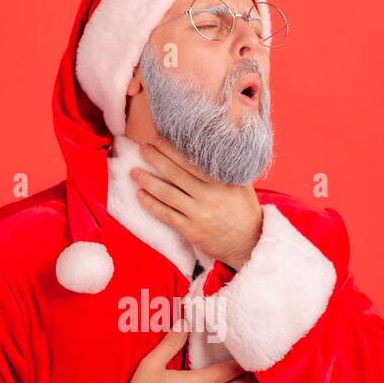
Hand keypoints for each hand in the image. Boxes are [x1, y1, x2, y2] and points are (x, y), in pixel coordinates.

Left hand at [129, 136, 262, 270]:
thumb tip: (212, 147)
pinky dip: (151, 205)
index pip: (191, 161)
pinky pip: (166, 215)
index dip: (172, 149)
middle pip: (175, 174)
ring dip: (147, 181)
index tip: (159, 139)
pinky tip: (141, 195)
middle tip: (142, 148)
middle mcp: (209, 196)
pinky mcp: (191, 230)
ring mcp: (198, 214)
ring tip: (134, 172)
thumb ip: (227, 169)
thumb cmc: (245, 212)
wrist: (249, 243)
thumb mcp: (242, 185)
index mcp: (221, 181)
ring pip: (167, 194)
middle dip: (156, 159)